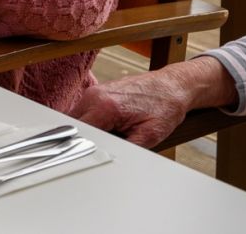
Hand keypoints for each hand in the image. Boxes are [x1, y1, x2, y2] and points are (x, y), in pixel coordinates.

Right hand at [67, 58, 234, 148]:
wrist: (172, 86)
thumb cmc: (164, 107)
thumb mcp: (148, 136)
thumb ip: (124, 148)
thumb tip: (108, 158)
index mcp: (105, 106)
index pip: (78, 132)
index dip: (80, 147)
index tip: (87, 157)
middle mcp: (95, 95)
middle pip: (72, 124)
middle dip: (82, 139)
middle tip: (100, 150)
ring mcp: (94, 91)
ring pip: (76, 118)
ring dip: (87, 130)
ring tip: (108, 137)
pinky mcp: (98, 91)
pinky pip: (84, 111)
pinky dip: (91, 122)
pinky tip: (108, 128)